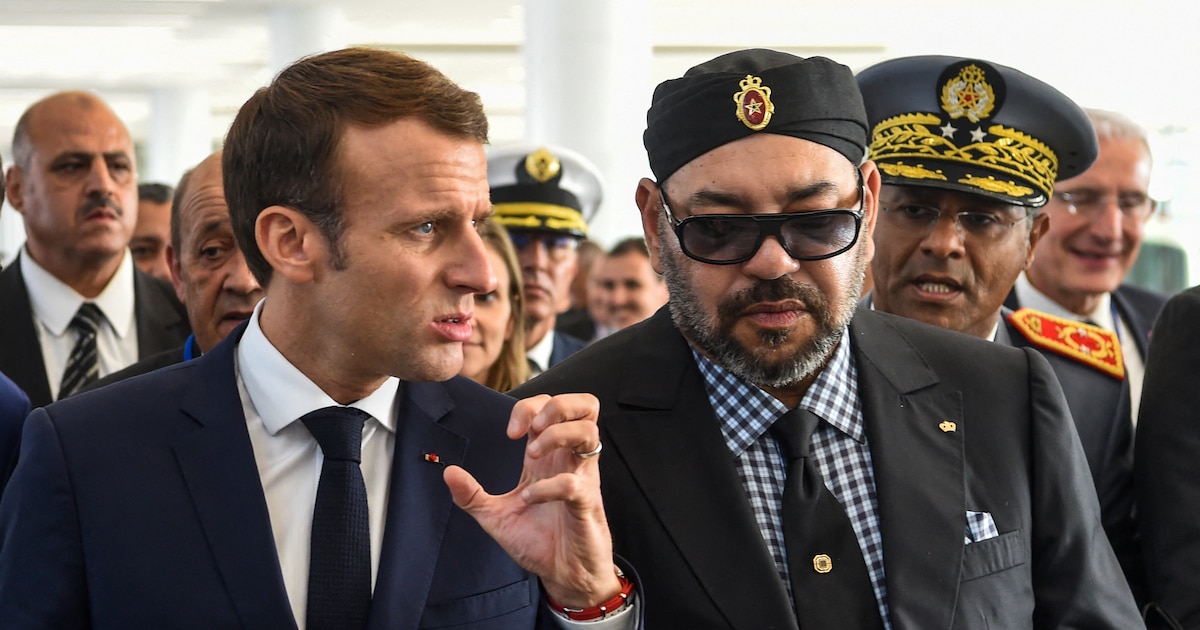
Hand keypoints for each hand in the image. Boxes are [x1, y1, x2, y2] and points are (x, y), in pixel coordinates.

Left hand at [443, 393, 621, 607]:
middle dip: (555, 406)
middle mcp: (569, 461)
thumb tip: (447, 472)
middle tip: (531, 430)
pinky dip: (548, 486)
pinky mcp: (586, 503)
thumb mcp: (496, 516)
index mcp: (550, 457)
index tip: (509, 432)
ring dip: (557, 435)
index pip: (552, 407)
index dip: (530, 407)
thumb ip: (472, 495)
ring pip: (589, 431)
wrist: (562, 575)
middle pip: (585, 405)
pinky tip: (530, 498)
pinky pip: (574, 482)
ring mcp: (582, 479)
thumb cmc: (539, 542)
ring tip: (534, 455)